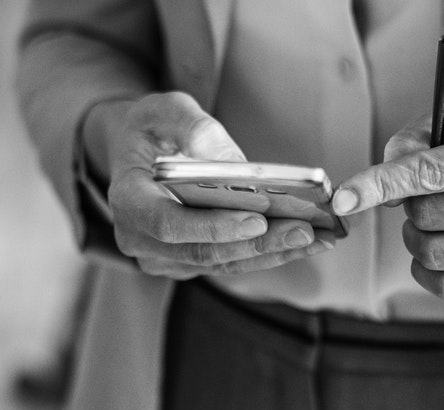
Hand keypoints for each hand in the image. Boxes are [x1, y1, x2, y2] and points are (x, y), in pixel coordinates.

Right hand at [87, 92, 334, 279]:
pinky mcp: (187, 264)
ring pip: (221, 264)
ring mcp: (163, 258)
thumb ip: (193, 128)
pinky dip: (267, 254)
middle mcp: (139, 239)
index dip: (213, 227)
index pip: (167, 223)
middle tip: (305, 230)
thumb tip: (234, 164)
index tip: (257, 218)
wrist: (136, 154)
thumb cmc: (151, 128)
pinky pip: (230, 264)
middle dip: (257, 244)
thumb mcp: (165, 110)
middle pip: (202, 252)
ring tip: (317, 239)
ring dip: (271, 254)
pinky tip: (305, 242)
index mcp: (126, 199)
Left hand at [332, 114, 443, 303]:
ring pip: (430, 253)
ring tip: (438, 222)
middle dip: (412, 205)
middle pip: (424, 215)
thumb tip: (384, 180)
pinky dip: (428, 269)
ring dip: (416, 238)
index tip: (342, 198)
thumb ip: (417, 141)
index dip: (381, 184)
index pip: (431, 173)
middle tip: (430, 196)